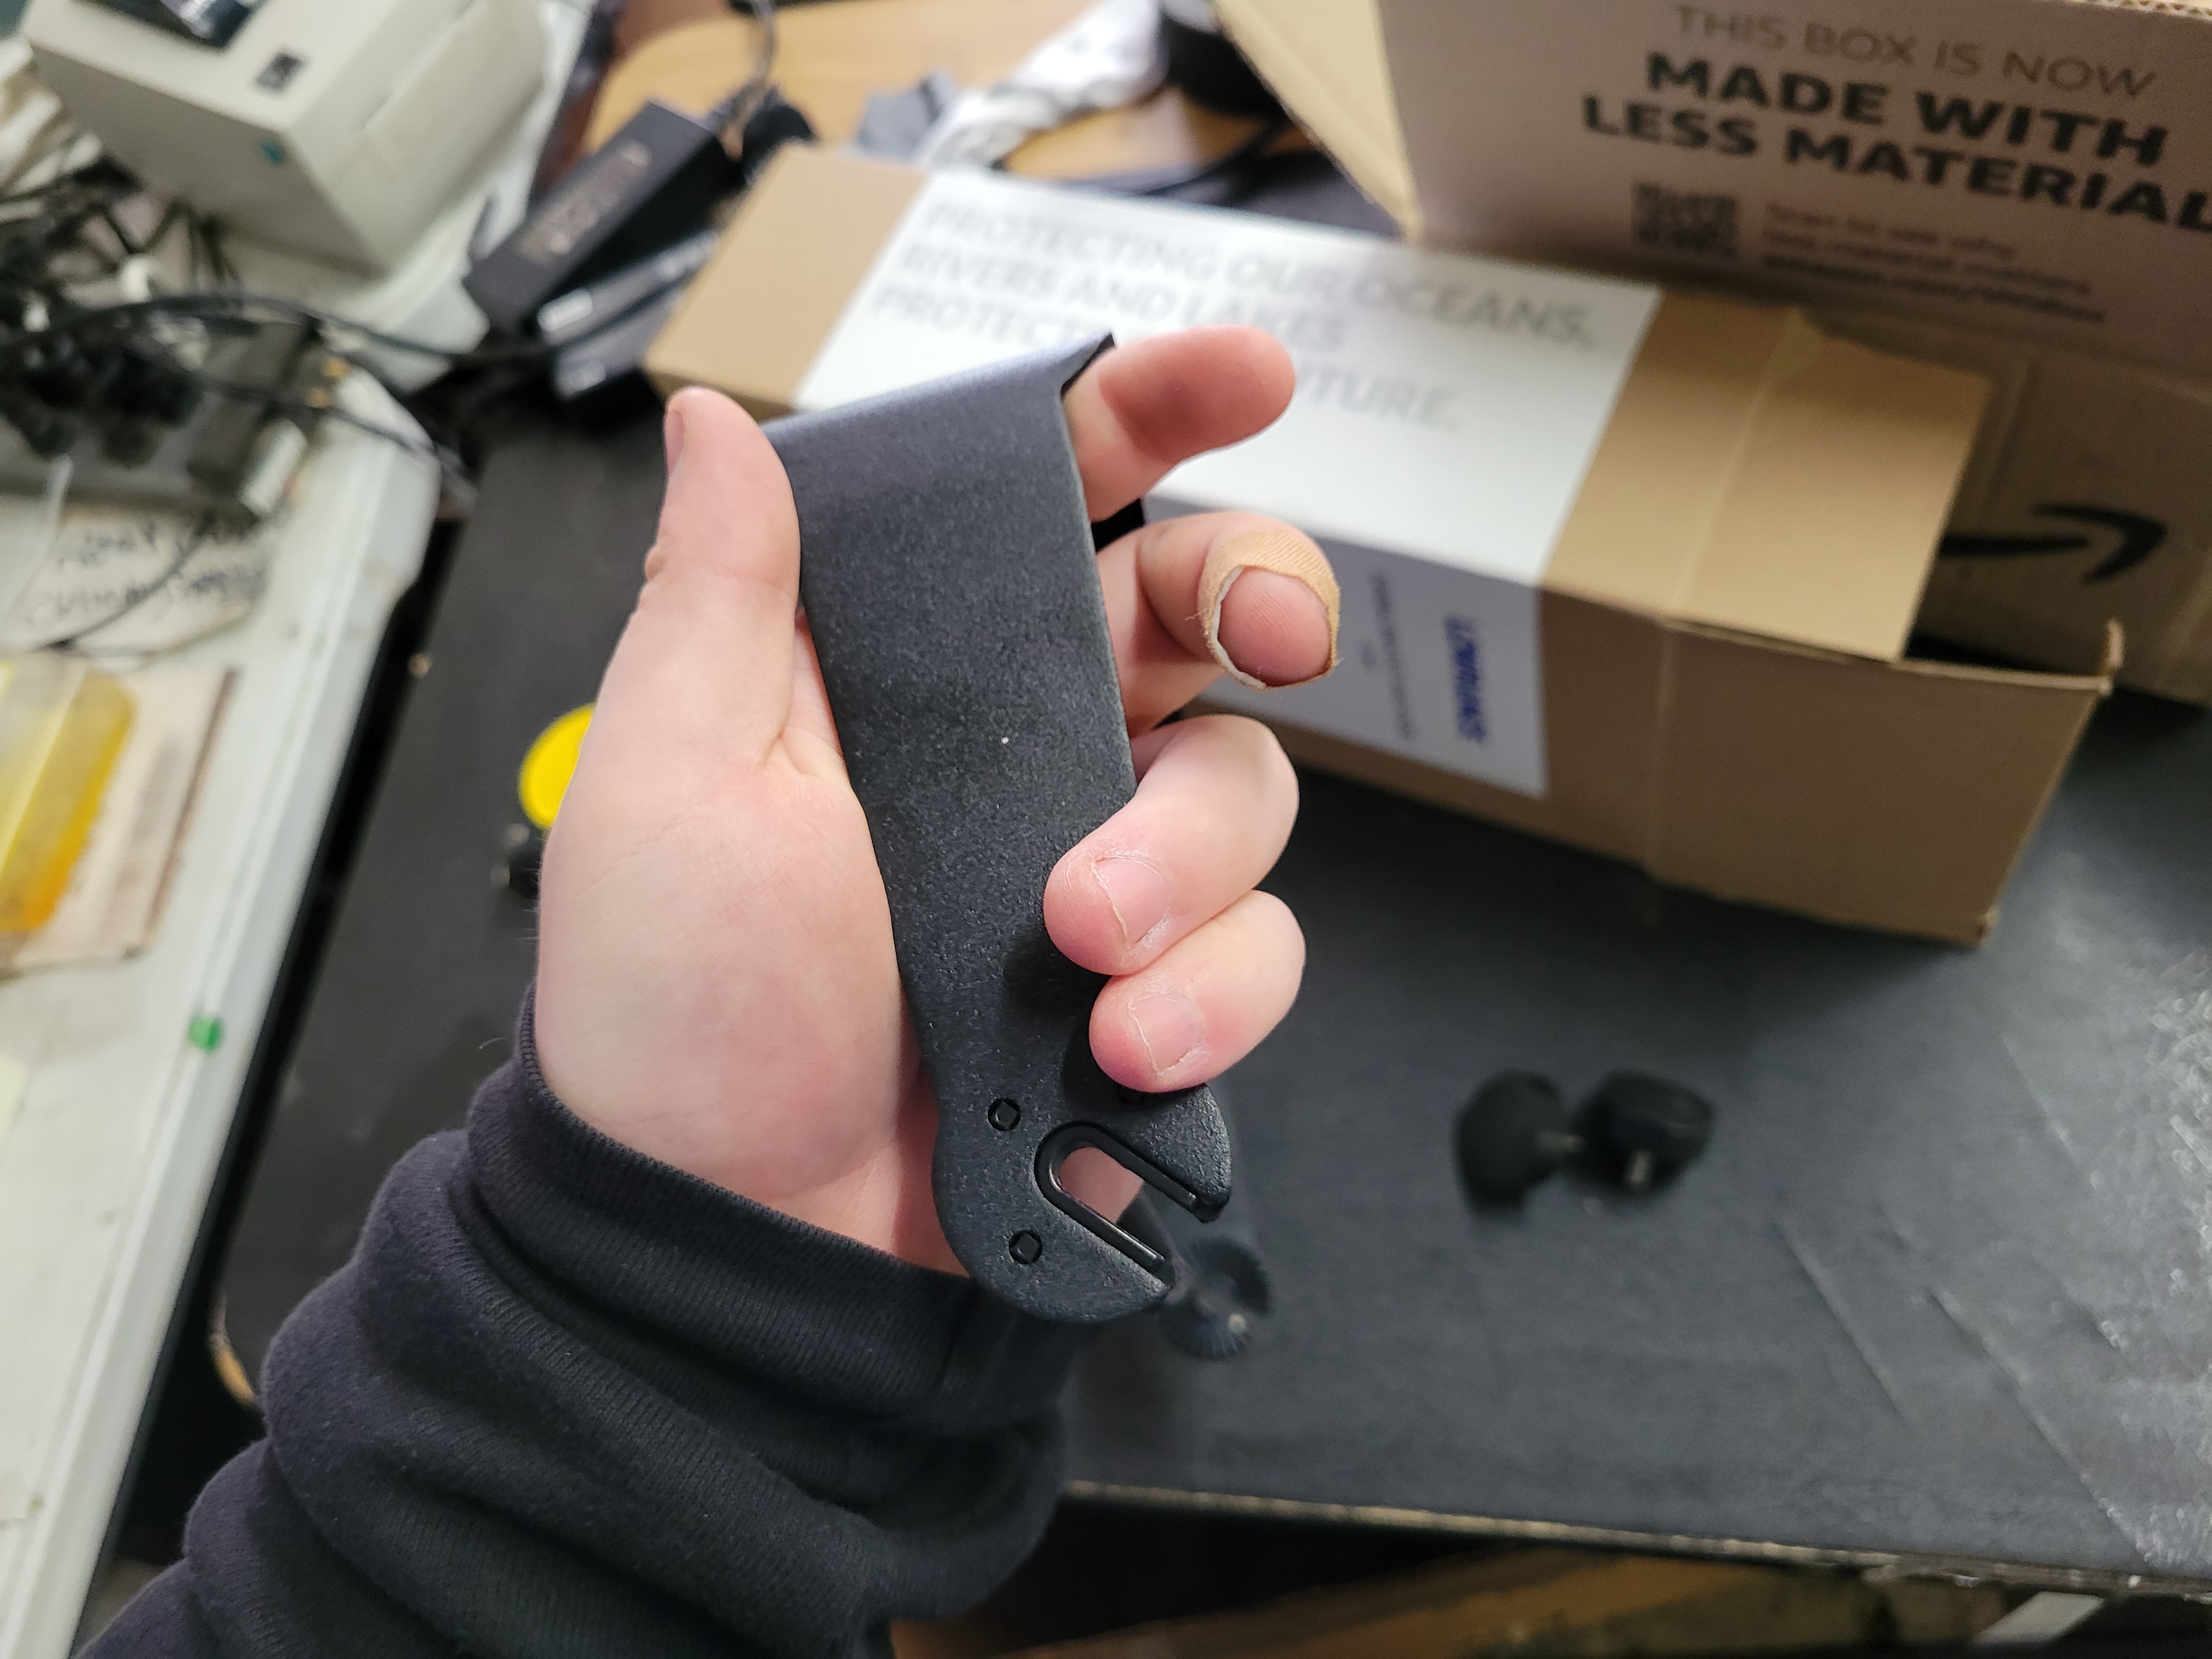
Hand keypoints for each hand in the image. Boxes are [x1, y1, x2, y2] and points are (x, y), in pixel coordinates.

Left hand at [534, 328, 1336, 1274]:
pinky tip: (1119, 1046)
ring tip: (1081, 943)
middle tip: (1274, 628)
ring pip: (1247, 786)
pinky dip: (1212, 990)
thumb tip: (709, 421)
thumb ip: (721, 591)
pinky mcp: (1158, 988)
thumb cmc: (679, 1010)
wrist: (742, 1234)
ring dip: (1188, 856)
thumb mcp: (672, 776)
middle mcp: (1022, 749)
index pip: (1048, 498)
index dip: (1150, 414)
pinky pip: (1260, 949)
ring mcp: (1103, 869)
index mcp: (907, 670)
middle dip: (1265, 588)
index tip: (1246, 373)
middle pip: (1202, 612)